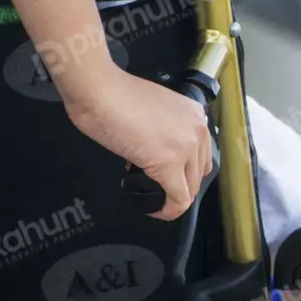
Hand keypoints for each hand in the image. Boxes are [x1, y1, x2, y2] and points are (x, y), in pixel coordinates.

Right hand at [60, 64, 212, 219]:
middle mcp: (198, 130)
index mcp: (195, 115)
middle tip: (157, 186)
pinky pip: (178, 199)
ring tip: (152, 195)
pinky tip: (153, 209)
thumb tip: (155, 150)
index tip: (164, 173)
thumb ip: (163, 129)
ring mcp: (186, 148)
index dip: (183, 168)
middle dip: (179, 183)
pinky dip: (168, 210)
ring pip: (190, 188)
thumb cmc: (115, 94)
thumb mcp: (153, 108)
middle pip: (198, 172)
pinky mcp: (169, 165)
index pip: (200, 152)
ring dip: (173, 196)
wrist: (100, 90)